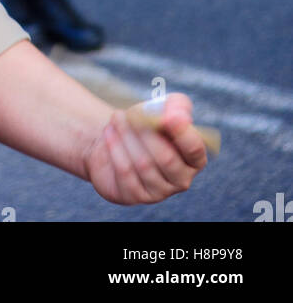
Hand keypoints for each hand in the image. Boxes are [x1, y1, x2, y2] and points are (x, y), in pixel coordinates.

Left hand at [84, 94, 207, 204]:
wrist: (117, 139)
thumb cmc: (146, 124)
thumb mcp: (163, 108)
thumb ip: (178, 106)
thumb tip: (177, 117)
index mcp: (194, 159)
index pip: (194, 150)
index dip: (182, 134)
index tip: (167, 118)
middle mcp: (181, 180)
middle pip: (166, 159)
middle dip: (145, 133)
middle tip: (129, 114)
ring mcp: (159, 192)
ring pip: (143, 165)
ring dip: (127, 137)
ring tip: (116, 118)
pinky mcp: (136, 196)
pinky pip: (125, 174)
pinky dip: (115, 149)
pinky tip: (109, 133)